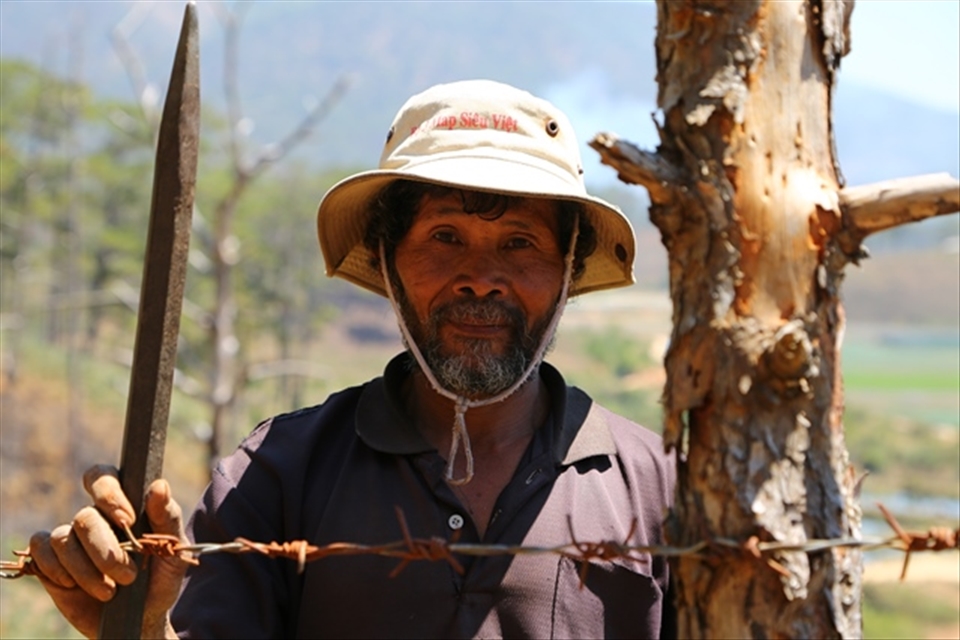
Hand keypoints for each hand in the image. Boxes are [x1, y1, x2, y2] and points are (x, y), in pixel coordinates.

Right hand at [28, 465, 187, 638]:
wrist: (140, 615)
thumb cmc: (159, 576)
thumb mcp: (172, 548)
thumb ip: (167, 516)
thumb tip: (159, 485)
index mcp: (121, 505)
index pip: (103, 477)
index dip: (109, 494)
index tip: (127, 521)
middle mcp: (92, 518)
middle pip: (84, 516)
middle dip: (105, 549)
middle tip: (128, 575)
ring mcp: (69, 538)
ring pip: (62, 538)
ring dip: (86, 569)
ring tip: (109, 591)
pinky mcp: (49, 561)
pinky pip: (41, 552)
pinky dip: (57, 570)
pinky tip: (75, 585)